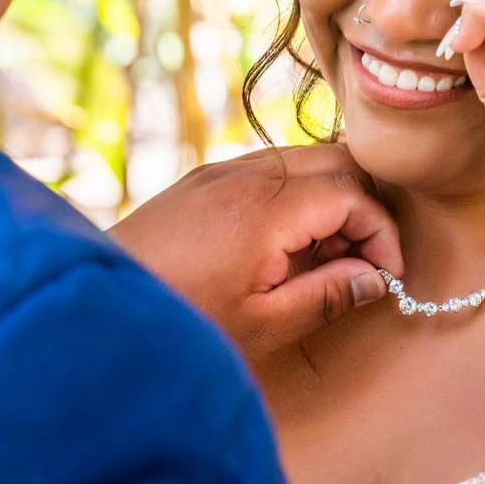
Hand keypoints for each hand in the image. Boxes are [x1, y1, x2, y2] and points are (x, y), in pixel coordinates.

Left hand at [109, 145, 403, 362]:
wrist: (97, 304)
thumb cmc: (180, 321)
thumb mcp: (263, 323)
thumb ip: (327, 295)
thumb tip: (376, 279)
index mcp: (266, 208)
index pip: (353, 194)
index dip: (382, 233)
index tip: (387, 274)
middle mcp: (246, 173)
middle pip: (336, 161)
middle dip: (364, 207)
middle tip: (364, 261)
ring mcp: (220, 170)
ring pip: (303, 160)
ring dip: (330, 200)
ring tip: (325, 260)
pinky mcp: (202, 179)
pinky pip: (269, 169)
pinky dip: (296, 196)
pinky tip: (286, 247)